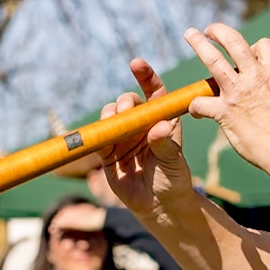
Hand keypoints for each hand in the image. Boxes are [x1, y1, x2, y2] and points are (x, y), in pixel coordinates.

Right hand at [98, 59, 196, 219]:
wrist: (160, 206)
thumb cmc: (173, 179)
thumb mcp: (173, 162)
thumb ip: (165, 144)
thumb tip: (158, 128)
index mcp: (162, 120)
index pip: (154, 92)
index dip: (146, 76)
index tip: (136, 64)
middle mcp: (142, 125)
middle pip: (128, 102)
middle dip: (124, 102)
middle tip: (125, 110)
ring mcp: (123, 138)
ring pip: (110, 116)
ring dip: (109, 114)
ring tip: (114, 121)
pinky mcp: (108, 153)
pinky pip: (98, 138)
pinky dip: (96, 135)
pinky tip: (99, 136)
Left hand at [182, 24, 269, 173]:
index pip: (262, 45)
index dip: (254, 47)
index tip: (250, 54)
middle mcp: (255, 76)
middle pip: (233, 41)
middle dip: (219, 31)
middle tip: (209, 30)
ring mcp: (238, 92)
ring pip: (213, 59)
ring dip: (199, 44)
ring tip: (190, 34)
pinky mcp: (225, 112)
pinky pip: (201, 102)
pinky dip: (195, 106)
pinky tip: (196, 112)